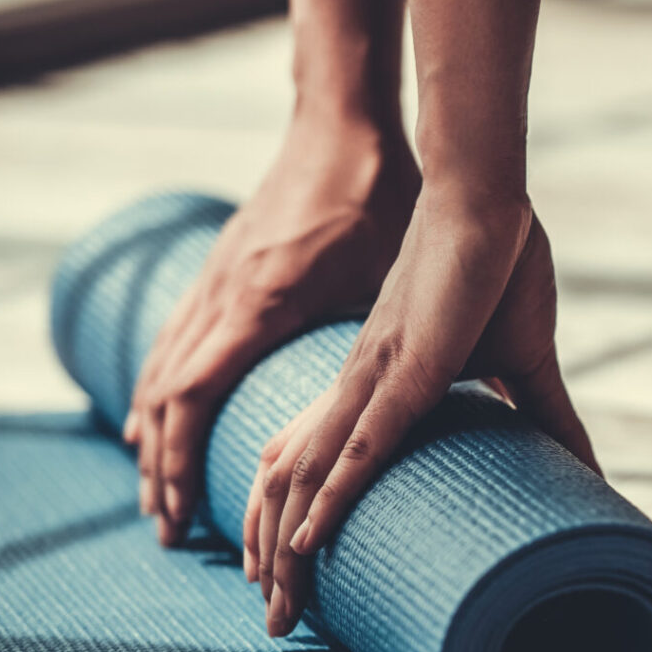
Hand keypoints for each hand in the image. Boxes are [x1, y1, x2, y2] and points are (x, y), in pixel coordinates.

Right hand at [123, 120, 419, 544]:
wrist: (341, 121)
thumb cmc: (378, 194)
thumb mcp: (397, 276)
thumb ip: (428, 342)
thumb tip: (497, 392)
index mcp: (264, 304)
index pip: (197, 397)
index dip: (184, 459)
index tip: (185, 514)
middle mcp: (226, 297)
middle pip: (168, 399)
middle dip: (162, 468)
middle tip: (167, 530)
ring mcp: (216, 279)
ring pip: (162, 371)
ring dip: (154, 436)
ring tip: (156, 494)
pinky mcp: (222, 267)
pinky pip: (172, 341)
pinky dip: (157, 387)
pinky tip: (154, 416)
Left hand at [245, 190, 594, 635]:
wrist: (489, 201)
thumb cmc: (501, 266)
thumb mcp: (524, 362)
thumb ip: (546, 418)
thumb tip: (586, 468)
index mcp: (378, 384)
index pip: (317, 465)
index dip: (295, 522)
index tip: (288, 578)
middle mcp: (358, 388)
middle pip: (291, 485)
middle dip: (274, 560)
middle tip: (276, 624)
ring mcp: (374, 380)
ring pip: (309, 479)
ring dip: (285, 549)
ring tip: (277, 608)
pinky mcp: (404, 371)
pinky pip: (354, 446)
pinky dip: (327, 498)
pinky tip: (303, 545)